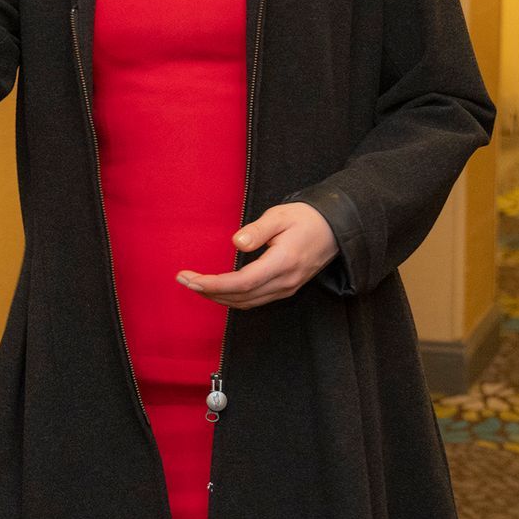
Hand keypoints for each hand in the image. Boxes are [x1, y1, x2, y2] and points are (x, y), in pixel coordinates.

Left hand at [177, 202, 340, 308]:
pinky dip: (232, 298)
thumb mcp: (281, 216)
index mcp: (283, 262)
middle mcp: (285, 281)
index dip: (214, 284)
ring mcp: (286, 288)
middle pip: (240, 296)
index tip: (190, 278)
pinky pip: (254, 301)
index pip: (242, 282)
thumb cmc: (306, 218)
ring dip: (218, 297)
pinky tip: (217, 290)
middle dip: (208, 291)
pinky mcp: (285, 289)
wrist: (335, 230)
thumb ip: (258, 230)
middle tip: (183, 280)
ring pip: (246, 303)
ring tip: (194, 285)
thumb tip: (237, 242)